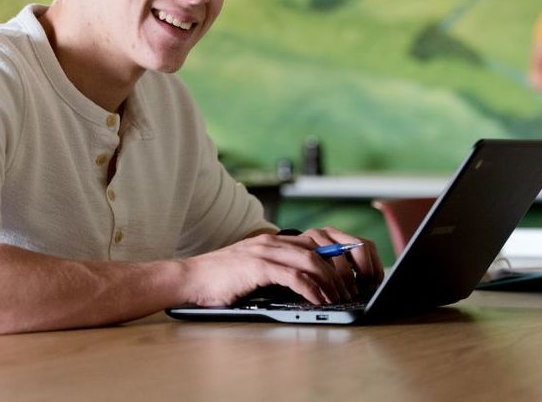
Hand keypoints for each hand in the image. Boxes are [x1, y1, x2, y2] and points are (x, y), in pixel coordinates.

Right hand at [180, 231, 382, 306]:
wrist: (191, 278)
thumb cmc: (222, 278)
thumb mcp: (256, 268)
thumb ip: (279, 267)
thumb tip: (309, 282)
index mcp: (275, 240)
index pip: (316, 240)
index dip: (337, 256)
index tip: (350, 275)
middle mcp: (273, 241)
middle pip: (320, 248)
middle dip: (340, 269)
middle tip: (350, 290)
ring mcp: (266, 251)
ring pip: (312, 260)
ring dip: (331, 281)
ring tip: (340, 298)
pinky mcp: (258, 266)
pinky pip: (294, 276)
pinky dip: (312, 289)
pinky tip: (319, 301)